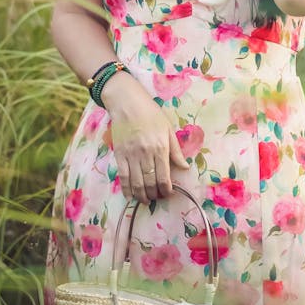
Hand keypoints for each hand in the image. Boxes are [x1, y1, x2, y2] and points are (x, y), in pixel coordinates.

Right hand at [104, 74, 188, 203]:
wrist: (127, 103)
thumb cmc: (151, 114)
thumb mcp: (168, 129)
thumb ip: (176, 150)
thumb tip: (185, 168)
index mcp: (160, 147)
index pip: (164, 176)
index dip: (166, 189)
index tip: (168, 194)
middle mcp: (146, 154)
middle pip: (150, 182)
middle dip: (154, 195)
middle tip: (157, 198)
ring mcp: (131, 155)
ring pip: (136, 183)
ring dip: (141, 196)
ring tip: (145, 201)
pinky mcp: (119, 155)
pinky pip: (123, 177)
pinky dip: (127, 189)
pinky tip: (130, 195)